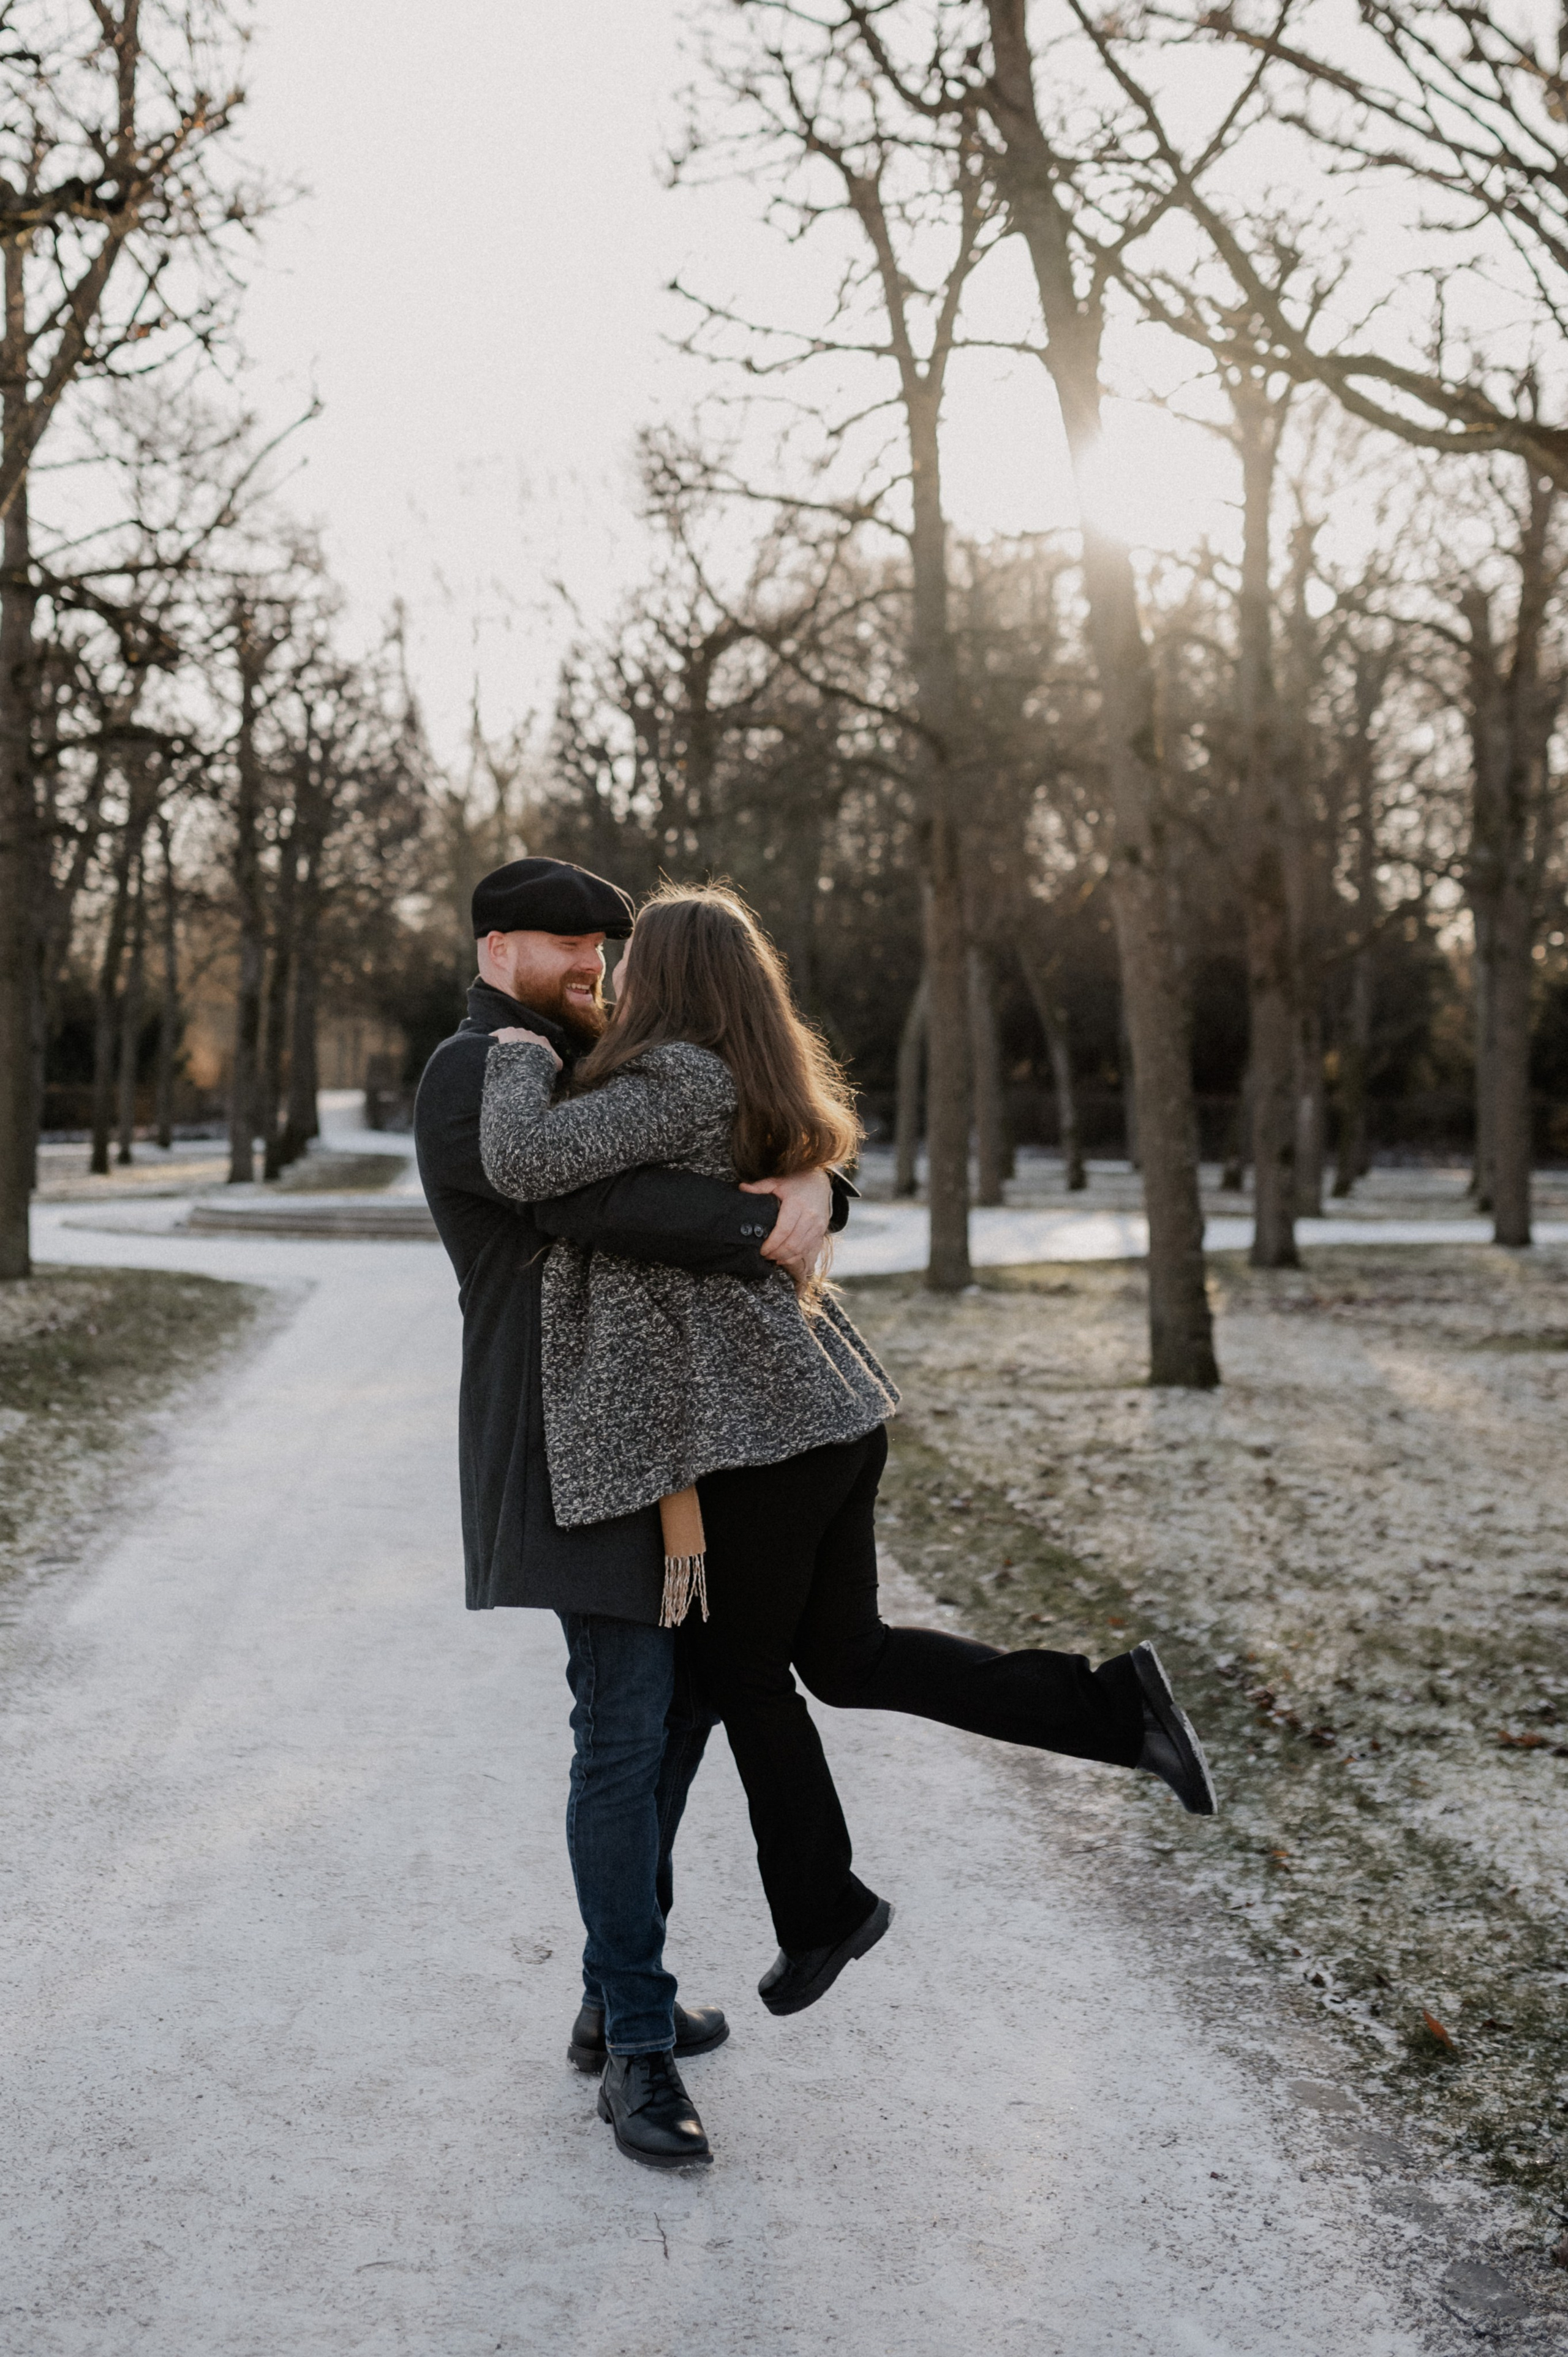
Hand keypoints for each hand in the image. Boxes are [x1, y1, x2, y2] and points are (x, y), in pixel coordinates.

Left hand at [492, 1026, 561, 1070]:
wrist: (528, 1060)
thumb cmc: (542, 1064)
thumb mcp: (555, 1064)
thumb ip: (557, 1062)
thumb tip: (558, 1064)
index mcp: (542, 1040)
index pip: (539, 1044)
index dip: (535, 1051)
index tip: (532, 1058)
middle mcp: (530, 1033)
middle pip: (525, 1039)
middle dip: (521, 1046)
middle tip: (517, 1057)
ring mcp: (517, 1032)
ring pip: (511, 1036)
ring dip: (508, 1044)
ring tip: (504, 1054)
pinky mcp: (504, 1032)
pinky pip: (497, 1034)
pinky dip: (494, 1038)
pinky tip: (491, 1043)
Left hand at [744, 1167, 831, 1285]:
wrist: (820, 1183)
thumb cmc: (796, 1183)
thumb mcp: (777, 1182)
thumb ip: (760, 1187)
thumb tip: (742, 1188)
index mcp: (797, 1204)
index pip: (783, 1230)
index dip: (771, 1243)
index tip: (761, 1250)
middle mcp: (810, 1216)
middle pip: (792, 1243)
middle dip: (776, 1253)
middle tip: (764, 1255)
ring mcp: (817, 1225)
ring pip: (800, 1249)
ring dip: (785, 1257)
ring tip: (772, 1257)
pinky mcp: (821, 1231)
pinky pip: (808, 1249)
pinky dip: (795, 1257)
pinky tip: (784, 1258)